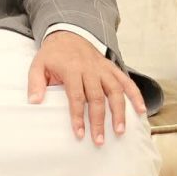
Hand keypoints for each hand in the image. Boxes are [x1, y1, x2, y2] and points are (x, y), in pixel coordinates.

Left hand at [28, 30, 145, 144]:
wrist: (67, 35)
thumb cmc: (52, 55)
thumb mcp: (37, 65)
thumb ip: (35, 83)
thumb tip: (34, 102)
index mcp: (71, 69)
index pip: (76, 96)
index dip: (78, 116)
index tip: (80, 133)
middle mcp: (90, 69)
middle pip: (97, 97)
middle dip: (99, 120)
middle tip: (99, 140)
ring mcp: (103, 69)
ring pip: (115, 91)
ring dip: (120, 112)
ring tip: (120, 130)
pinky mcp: (112, 68)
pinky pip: (127, 81)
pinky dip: (136, 95)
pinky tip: (141, 110)